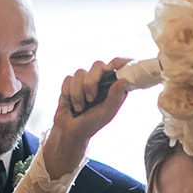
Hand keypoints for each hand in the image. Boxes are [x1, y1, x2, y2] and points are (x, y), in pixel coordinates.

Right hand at [42, 59, 133, 175]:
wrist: (70, 130)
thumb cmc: (91, 123)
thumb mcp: (106, 113)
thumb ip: (115, 97)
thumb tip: (123, 81)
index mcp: (114, 87)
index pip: (120, 67)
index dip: (120, 62)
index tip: (113, 66)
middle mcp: (101, 81)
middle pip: (98, 65)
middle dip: (91, 82)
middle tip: (91, 98)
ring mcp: (86, 81)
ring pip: (80, 73)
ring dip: (78, 92)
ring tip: (80, 107)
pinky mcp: (72, 83)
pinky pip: (69, 79)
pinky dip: (68, 93)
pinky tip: (71, 103)